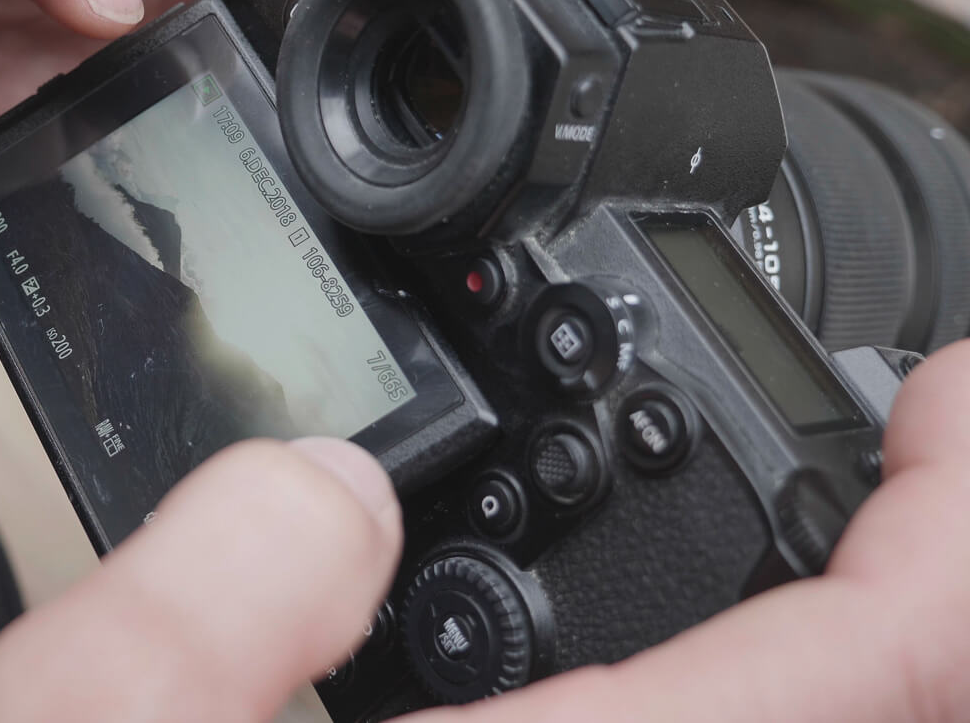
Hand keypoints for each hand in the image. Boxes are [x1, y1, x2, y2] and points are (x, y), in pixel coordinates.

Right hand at [0, 341, 969, 722]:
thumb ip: (198, 605)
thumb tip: (323, 485)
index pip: (867, 683)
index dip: (951, 526)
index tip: (949, 402)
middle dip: (936, 595)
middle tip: (914, 462)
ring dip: (865, 665)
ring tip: (832, 541)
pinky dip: (756, 709)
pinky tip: (680, 663)